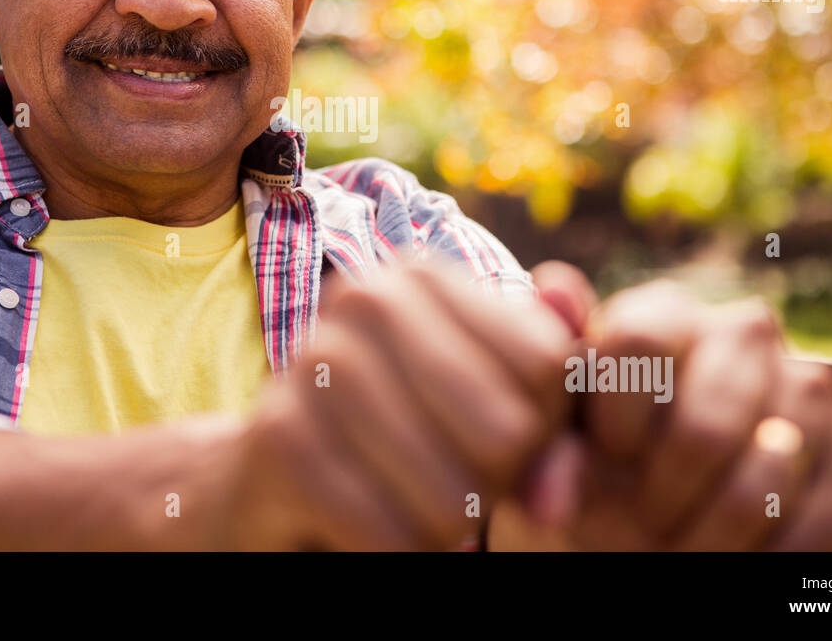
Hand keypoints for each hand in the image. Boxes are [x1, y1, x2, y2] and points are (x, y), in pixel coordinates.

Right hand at [216, 258, 577, 549]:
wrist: (274, 480)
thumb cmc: (403, 442)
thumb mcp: (487, 421)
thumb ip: (546, 438)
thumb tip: (556, 501)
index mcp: (423, 277)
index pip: (547, 364)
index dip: (541, 427)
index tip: (494, 437)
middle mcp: (367, 298)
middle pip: (507, 432)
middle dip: (494, 484)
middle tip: (451, 483)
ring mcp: (317, 359)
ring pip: (452, 495)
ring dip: (445, 528)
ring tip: (412, 506)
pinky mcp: (279, 436)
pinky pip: (390, 535)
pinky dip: (400, 555)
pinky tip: (378, 535)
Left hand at [523, 281, 831, 549]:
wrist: (654, 518)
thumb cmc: (594, 467)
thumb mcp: (558, 426)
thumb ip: (555, 366)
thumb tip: (557, 286)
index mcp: (664, 310)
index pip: (638, 344)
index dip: (614, 422)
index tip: (602, 460)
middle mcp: (744, 331)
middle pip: (705, 425)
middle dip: (661, 496)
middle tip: (637, 525)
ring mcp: (810, 385)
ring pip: (765, 474)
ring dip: (713, 533)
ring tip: (677, 544)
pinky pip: (828, 514)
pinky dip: (775, 556)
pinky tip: (737, 559)